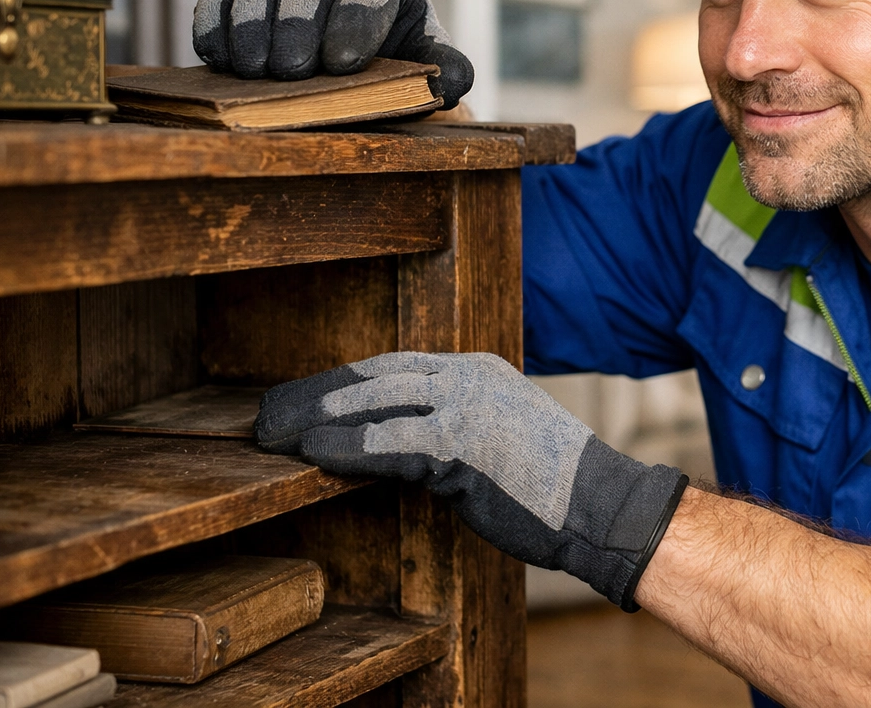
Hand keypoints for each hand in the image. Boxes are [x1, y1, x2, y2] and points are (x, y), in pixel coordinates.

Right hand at [193, 0, 473, 107]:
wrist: (354, 55)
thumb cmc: (394, 55)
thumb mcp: (426, 61)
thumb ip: (446, 68)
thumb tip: (455, 79)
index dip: (356, 18)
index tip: (345, 63)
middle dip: (299, 23)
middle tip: (296, 70)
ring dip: (254, 26)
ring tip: (257, 72)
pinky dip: (215, 24)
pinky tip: (222, 60)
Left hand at [254, 351, 687, 609]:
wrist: (600, 504)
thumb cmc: (552, 484)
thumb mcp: (499, 436)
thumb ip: (450, 429)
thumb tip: (395, 446)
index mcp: (477, 370)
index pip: (393, 366)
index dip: (342, 382)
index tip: (305, 398)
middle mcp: (469, 378)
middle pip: (375, 375)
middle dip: (316, 394)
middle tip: (269, 413)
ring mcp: (466, 407)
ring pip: (374, 401)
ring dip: (317, 418)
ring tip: (274, 434)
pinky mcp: (462, 446)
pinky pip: (389, 442)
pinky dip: (345, 446)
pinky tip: (313, 454)